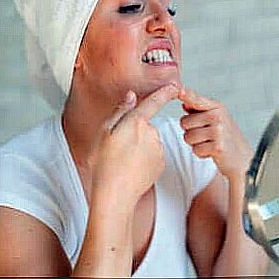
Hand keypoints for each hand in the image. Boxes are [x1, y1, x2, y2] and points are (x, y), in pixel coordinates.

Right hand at [89, 84, 178, 207]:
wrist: (116, 193)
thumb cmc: (105, 163)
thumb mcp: (104, 133)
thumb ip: (120, 111)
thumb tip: (131, 96)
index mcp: (136, 122)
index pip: (154, 102)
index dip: (164, 92)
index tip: (174, 86)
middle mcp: (151, 133)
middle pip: (145, 125)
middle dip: (135, 132)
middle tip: (118, 147)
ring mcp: (159, 148)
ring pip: (150, 141)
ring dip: (140, 146)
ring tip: (124, 160)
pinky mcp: (162, 162)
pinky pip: (154, 154)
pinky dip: (145, 158)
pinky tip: (134, 167)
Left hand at [178, 86, 252, 179]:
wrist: (242, 158)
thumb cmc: (225, 137)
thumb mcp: (214, 118)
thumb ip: (198, 108)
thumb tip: (183, 97)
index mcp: (217, 107)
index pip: (196, 99)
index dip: (187, 95)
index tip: (180, 91)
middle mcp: (218, 116)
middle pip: (184, 122)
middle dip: (191, 132)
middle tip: (207, 136)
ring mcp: (218, 131)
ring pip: (188, 137)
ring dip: (195, 144)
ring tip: (210, 143)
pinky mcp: (218, 146)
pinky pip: (195, 149)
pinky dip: (201, 153)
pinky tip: (212, 151)